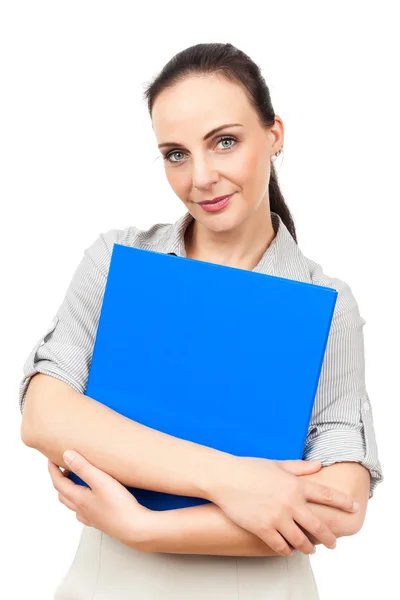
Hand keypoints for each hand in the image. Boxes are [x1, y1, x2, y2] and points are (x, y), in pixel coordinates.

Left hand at [48, 451, 154, 546]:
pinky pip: (84, 511)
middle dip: (60, 479)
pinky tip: (90, 499)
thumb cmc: (119, 506)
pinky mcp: (101, 521)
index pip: (59, 483)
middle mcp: (81, 510)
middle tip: (63, 466)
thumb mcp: (101, 481)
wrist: (135, 529)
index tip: (51, 459)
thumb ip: (83, 467)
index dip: (53, 470)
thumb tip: (66, 455)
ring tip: (76, 479)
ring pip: (73, 504)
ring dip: (69, 490)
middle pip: (63, 494)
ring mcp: (91, 517)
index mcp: (79, 499)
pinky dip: (81, 502)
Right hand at [208, 456, 358, 556]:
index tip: (354, 509)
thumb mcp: (277, 464)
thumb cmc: (249, 469)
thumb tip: (319, 464)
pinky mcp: (263, 529)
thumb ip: (300, 468)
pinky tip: (288, 550)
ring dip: (308, 547)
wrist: (225, 478)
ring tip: (310, 549)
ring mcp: (277, 517)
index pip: (327, 496)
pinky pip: (281, 547)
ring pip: (302, 541)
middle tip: (333, 543)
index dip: (343, 503)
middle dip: (329, 537)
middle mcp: (290, 502)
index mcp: (295, 484)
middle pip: (318, 526)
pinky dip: (287, 551)